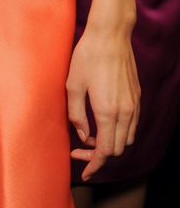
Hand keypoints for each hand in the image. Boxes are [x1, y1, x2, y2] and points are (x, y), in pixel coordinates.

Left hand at [67, 25, 139, 180]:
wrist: (110, 36)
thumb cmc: (87, 57)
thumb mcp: (72, 86)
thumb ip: (76, 115)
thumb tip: (84, 136)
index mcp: (108, 112)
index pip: (105, 151)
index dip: (93, 165)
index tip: (83, 172)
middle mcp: (125, 112)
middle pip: (117, 149)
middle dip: (98, 157)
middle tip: (79, 152)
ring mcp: (134, 105)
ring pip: (126, 139)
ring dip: (110, 145)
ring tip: (89, 140)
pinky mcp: (136, 97)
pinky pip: (131, 125)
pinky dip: (119, 133)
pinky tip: (103, 126)